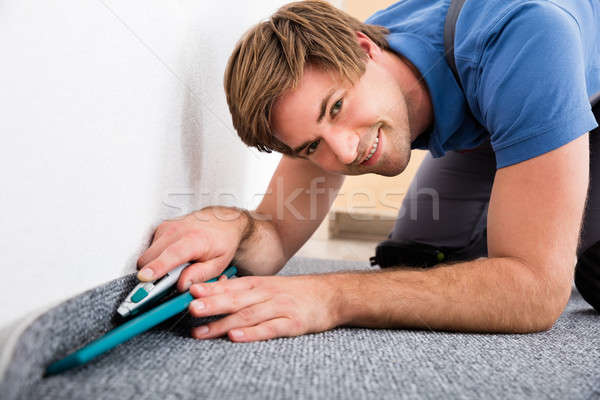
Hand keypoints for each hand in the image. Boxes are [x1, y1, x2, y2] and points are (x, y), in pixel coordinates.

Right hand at [136, 207, 249, 290]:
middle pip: (151, 258)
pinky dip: (158, 257)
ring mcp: (167, 228)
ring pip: (148, 255)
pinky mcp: (161, 228)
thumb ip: (200, 275)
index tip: (145, 277)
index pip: (172, 254)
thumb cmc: (222, 241)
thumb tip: (181, 285)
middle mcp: (177, 231)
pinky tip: (174, 257)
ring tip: (176, 266)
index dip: (157, 267)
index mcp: (194, 240)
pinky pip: (151, 249)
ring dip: (156, 266)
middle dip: (153, 274)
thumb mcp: (219, 264)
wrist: (222, 220)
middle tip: (168, 282)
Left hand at [188, 274, 340, 341]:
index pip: (230, 286)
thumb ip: (243, 291)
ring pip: (248, 315)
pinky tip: (235, 336)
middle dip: (212, 303)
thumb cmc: (295, 292)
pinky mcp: (292, 323)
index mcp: (259, 284)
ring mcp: (280, 308)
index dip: (210, 288)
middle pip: (235, 299)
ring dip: (223, 323)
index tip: (190, 291)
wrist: (330, 295)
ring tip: (202, 331)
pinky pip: (269, 328)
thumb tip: (212, 293)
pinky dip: (251, 333)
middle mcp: (267, 294)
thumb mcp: (269, 285)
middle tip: (191, 308)